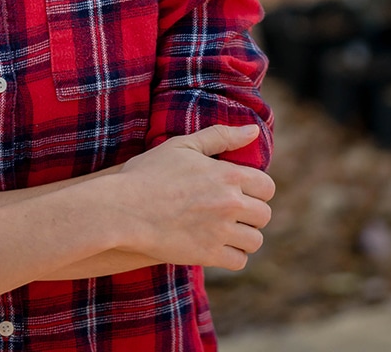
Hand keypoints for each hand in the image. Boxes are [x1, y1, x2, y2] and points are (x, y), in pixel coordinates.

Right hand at [115, 123, 273, 270]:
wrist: (123, 208)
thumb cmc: (150, 172)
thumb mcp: (183, 145)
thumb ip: (221, 136)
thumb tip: (253, 130)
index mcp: (227, 174)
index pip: (267, 186)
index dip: (256, 188)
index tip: (240, 190)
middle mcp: (230, 203)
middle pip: (264, 215)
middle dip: (251, 213)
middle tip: (230, 210)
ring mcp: (220, 231)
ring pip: (255, 240)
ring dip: (243, 236)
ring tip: (224, 229)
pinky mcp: (208, 255)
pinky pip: (239, 261)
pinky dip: (231, 255)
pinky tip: (215, 244)